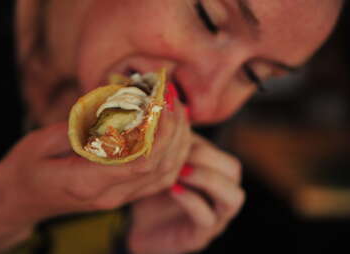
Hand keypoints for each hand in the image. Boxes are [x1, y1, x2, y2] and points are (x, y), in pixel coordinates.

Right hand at [0, 89, 190, 252]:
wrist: (19, 201)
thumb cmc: (25, 169)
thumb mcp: (41, 142)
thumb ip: (82, 127)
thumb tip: (119, 105)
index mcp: (88, 183)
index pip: (141, 160)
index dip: (160, 129)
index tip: (161, 100)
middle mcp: (110, 195)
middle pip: (160, 165)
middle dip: (174, 128)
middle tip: (171, 96)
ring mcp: (119, 198)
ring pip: (166, 173)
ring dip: (179, 140)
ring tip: (177, 109)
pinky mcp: (123, 194)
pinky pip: (160, 178)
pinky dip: (174, 154)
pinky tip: (175, 131)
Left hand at [128, 134, 244, 253]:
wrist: (143, 229)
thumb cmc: (155, 194)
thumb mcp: (162, 167)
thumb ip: (171, 147)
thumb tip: (171, 114)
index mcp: (214, 177)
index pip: (223, 156)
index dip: (202, 144)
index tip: (176, 138)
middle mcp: (220, 196)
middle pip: (234, 170)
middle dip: (207, 156)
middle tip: (180, 152)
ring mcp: (215, 218)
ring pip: (233, 197)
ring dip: (207, 178)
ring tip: (180, 171)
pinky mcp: (200, 236)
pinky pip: (207, 218)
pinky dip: (191, 200)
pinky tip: (172, 189)